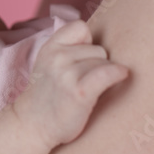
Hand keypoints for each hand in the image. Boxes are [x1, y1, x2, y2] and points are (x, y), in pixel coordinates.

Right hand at [14, 20, 128, 148]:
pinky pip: (108, 72)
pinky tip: (121, 76)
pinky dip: (118, 73)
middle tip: (82, 82)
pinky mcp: (79, 91)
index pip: (80, 27)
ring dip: (103, 76)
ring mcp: (67, 73)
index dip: (87, 42)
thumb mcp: (48, 64)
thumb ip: (67, 50)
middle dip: (96, 64)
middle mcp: (57, 56)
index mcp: (49, 47)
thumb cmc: (47, 97)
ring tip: (87, 91)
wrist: (32, 126)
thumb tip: (103, 43)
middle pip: (98, 49)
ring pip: (105, 63)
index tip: (83, 58)